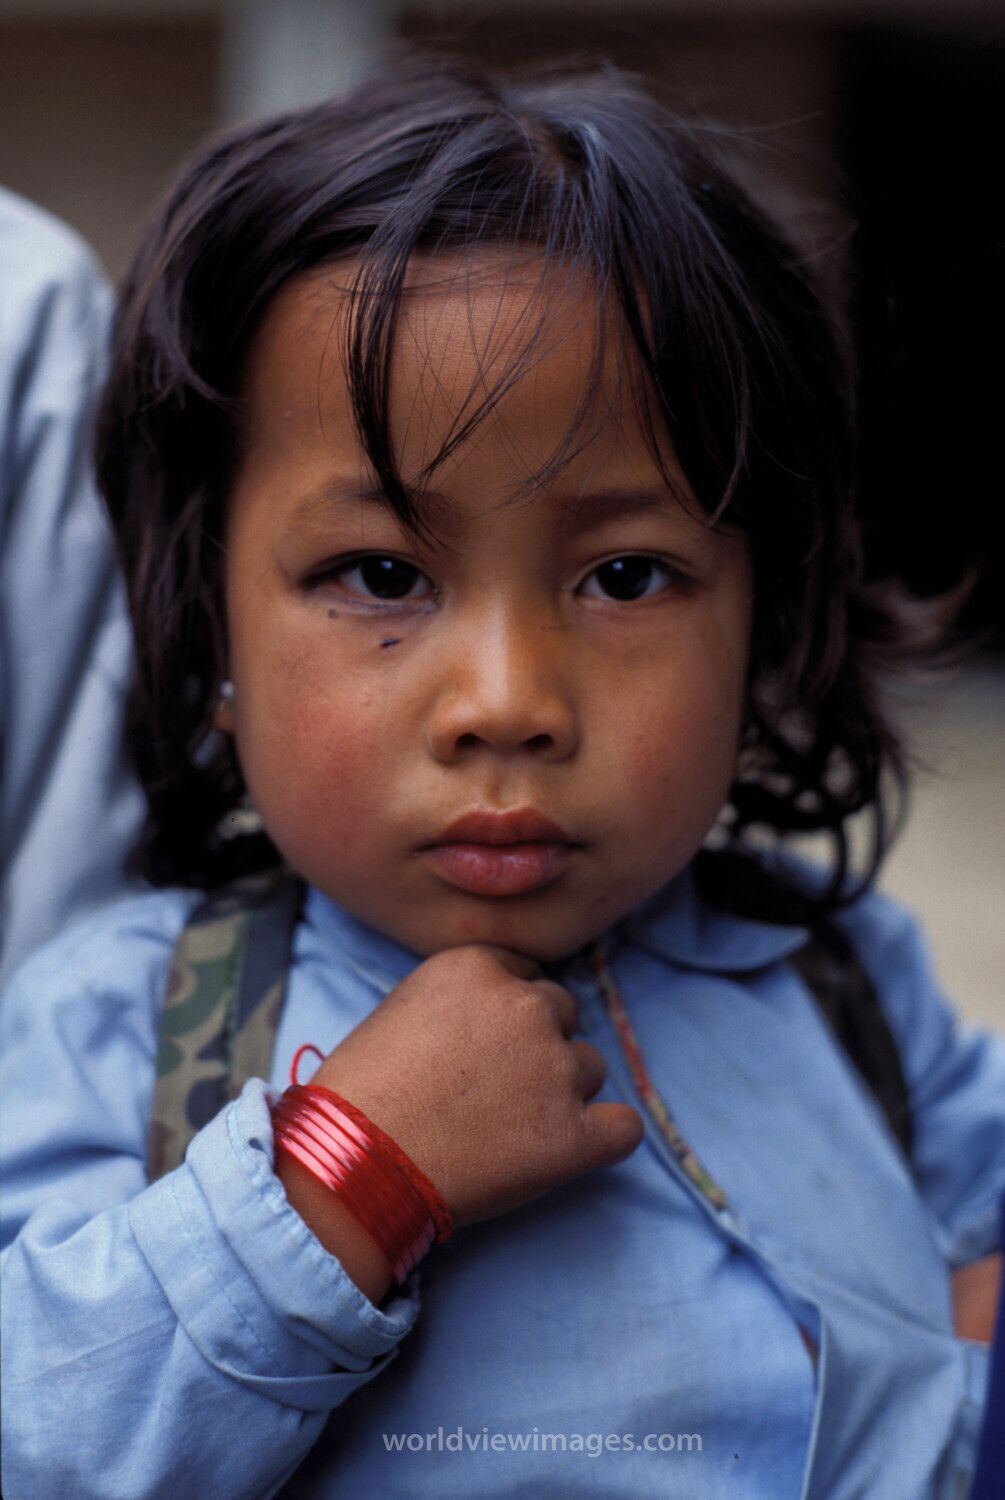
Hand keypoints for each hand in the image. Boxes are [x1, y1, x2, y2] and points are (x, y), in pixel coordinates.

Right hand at [311, 945, 643, 1226]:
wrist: (354, 1165)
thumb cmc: (361, 1094)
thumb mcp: (403, 1007)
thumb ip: (463, 999)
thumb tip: (497, 1017)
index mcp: (479, 967)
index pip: (526, 976)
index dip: (507, 1015)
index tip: (485, 1047)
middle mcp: (526, 1006)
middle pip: (563, 1014)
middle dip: (537, 1046)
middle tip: (497, 1089)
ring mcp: (555, 1069)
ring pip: (591, 1067)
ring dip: (563, 1091)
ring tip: (512, 1127)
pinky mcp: (575, 1134)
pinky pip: (624, 1127)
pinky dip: (605, 1137)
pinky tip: (575, 1148)